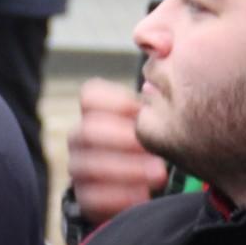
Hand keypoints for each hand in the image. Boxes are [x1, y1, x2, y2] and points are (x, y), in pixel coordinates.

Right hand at [66, 77, 168, 223]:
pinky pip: (91, 199)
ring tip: (159, 175)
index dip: (116, 102)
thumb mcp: (165, 111)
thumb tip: (160, 45)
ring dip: (126, 171)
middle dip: (125, 141)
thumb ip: (164, 74)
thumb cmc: (160, 141)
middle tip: (159, 151)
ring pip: (88, 166)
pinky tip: (144, 197)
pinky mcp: (85, 199)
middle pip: (88, 132)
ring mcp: (80, 169)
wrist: (147, 187)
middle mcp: (82, 139)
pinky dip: (118, 198)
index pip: (90, 97)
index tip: (143, 112)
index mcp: (98, 113)